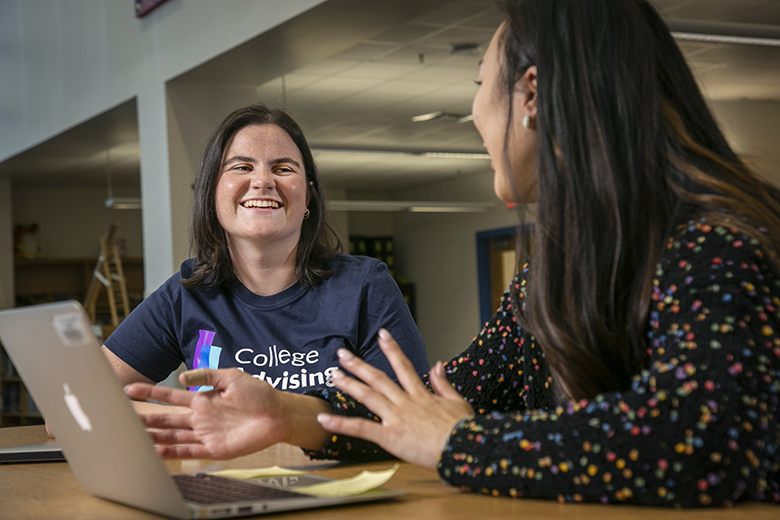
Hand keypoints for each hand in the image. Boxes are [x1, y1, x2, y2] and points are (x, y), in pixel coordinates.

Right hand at [124, 368, 330, 458]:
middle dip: (145, 417)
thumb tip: (182, 376)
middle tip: (122, 416)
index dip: (151, 393)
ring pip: (173, 435)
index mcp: (203, 399)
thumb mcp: (232, 376)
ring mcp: (206, 433)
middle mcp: (200, 417)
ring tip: (133, 436)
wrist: (279, 413)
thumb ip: (207, 375)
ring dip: (154, 436)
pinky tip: (157, 451)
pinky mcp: (214, 448)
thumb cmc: (259, 393)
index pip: (170, 395)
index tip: (129, 389)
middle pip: (166, 418)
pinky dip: (172, 452)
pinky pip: (189, 451)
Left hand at [317, 329, 473, 470]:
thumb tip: (437, 364)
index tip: (381, 334)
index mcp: (422, 394)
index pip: (403, 366)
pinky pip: (361, 428)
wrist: (465, 448)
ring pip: (368, 396)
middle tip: (342, 354)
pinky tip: (324, 420)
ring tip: (333, 375)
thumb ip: (444, 383)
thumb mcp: (458, 401)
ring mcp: (397, 418)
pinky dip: (341, 424)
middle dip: (358, 364)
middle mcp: (406, 402)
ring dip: (348, 385)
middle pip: (378, 378)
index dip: (391, 348)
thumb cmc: (463, 430)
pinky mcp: (390, 437)